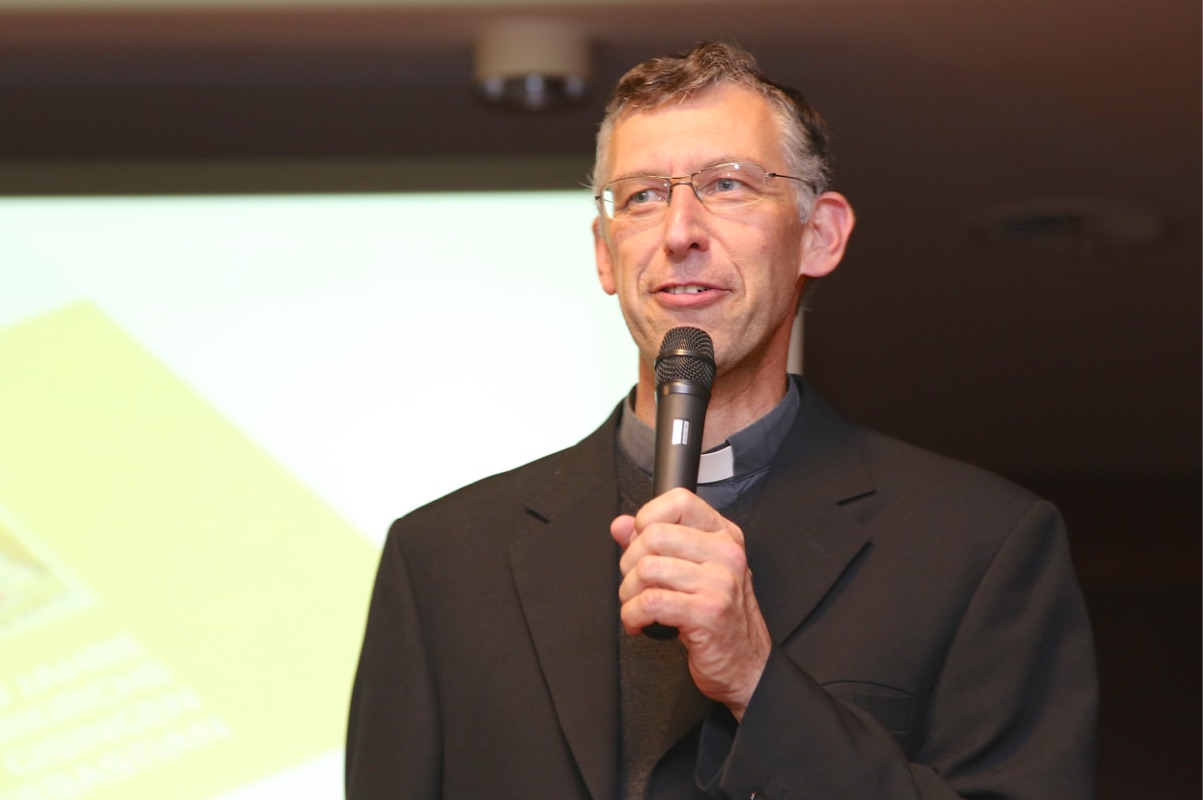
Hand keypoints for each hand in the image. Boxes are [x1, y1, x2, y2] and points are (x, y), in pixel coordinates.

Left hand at [611, 488, 771, 719]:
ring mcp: (719, 583)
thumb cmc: (720, 619)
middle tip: (636, 585)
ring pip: (647, 569)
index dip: (647, 519)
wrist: (747, 666)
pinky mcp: (706, 613)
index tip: (641, 544)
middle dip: (630, 564)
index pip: (679, 501)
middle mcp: (726, 555)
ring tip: (637, 606)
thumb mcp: (693, 572)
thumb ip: (655, 544)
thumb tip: (620, 525)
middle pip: (654, 536)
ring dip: (629, 593)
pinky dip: (632, 615)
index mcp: (724, 537)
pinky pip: (649, 602)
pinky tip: (640, 623)